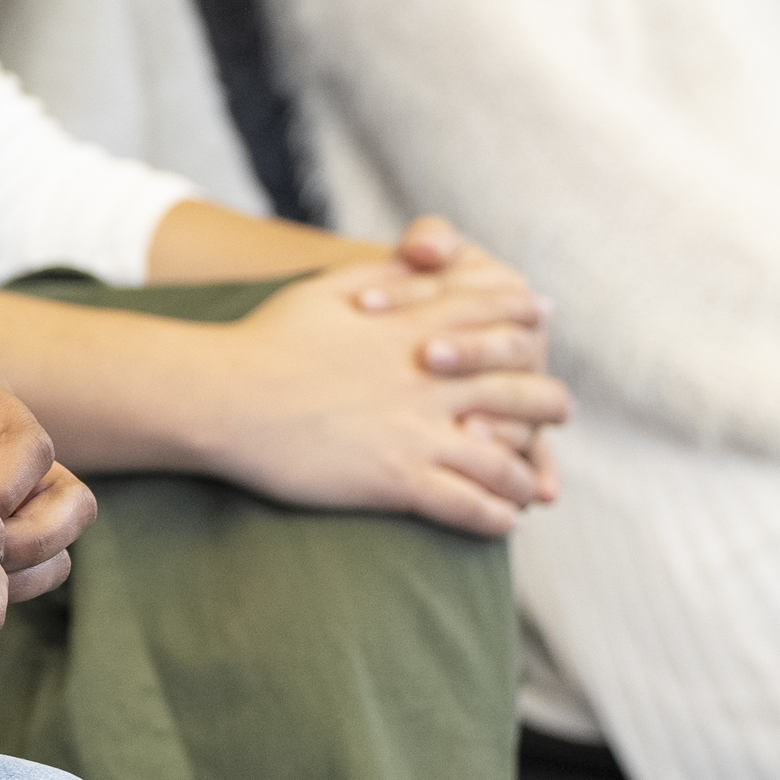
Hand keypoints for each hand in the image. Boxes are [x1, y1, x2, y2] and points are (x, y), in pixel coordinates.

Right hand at [199, 242, 572, 533]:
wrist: (223, 396)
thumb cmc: (267, 339)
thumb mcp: (326, 287)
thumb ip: (383, 274)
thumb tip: (422, 258)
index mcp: (412, 329)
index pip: (492, 315)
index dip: (523, 318)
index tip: (541, 322)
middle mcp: (429, 381)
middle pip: (521, 389)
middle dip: (549, 403)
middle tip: (555, 412)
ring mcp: (417, 432)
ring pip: (508, 459)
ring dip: (527, 474)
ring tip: (532, 485)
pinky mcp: (398, 479)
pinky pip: (470, 507)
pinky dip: (496, 517)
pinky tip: (501, 520)